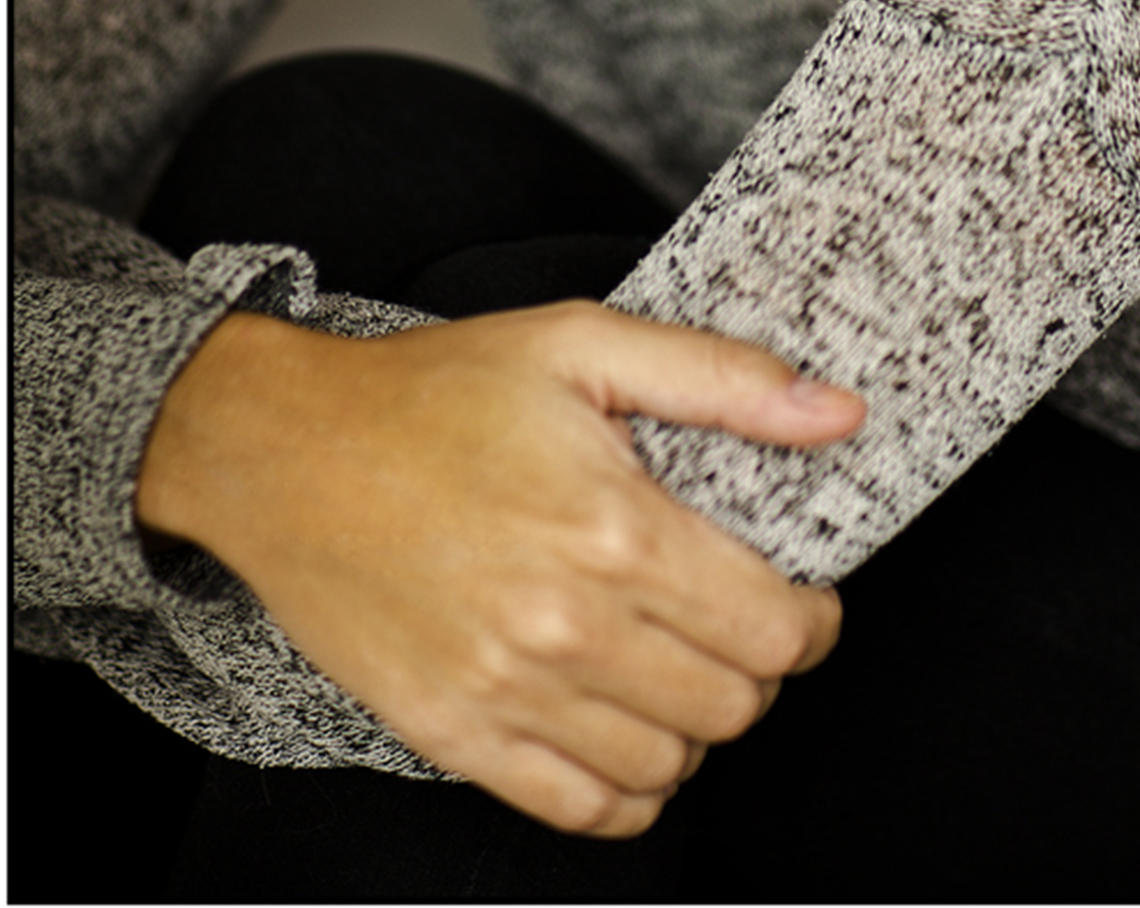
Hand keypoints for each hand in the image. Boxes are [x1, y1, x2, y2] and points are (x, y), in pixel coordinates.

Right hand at [136, 301, 862, 834]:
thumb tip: (838, 412)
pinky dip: (626, 785)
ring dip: (696, 722)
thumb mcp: (583, 343)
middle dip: (761, 666)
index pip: (773, 627)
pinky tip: (622, 722)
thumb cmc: (434, 392)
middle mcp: (566, 624)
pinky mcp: (456, 735)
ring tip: (678, 663)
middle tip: (739, 620)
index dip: (812, 618)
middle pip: (734, 703)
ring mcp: (507, 693)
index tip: (801, 595)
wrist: (287, 452)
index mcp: (613, 526)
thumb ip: (723, 379)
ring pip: (669, 765)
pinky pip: (582, 810)